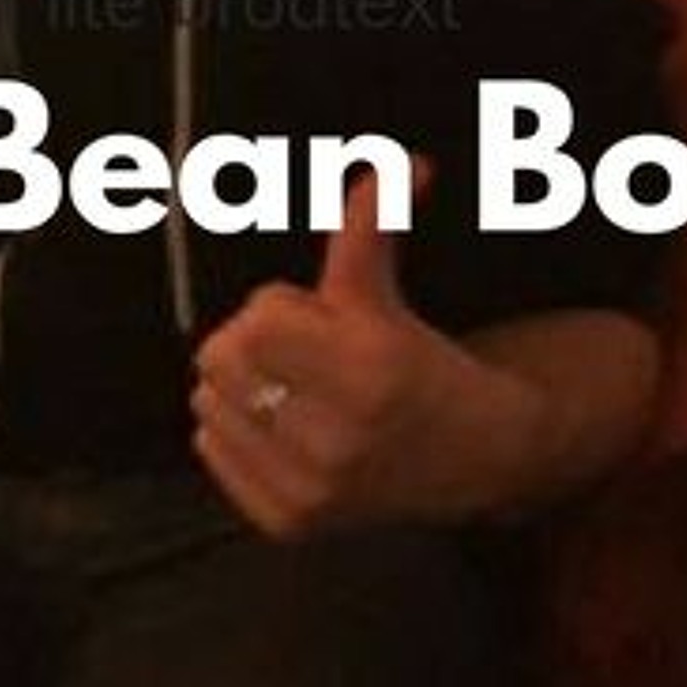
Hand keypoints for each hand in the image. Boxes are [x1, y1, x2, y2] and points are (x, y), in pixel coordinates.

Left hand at [192, 163, 539, 536]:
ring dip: (239, 390)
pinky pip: (212, 454)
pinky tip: (282, 428)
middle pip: (219, 363)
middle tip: (296, 356)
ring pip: (209, 408)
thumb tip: (401, 163)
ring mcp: (312, 490)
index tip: (312, 320)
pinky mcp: (291, 523)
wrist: (477, 460)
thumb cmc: (426, 367)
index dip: (278, 310)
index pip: (254, 321)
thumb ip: (372, 228)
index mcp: (368, 370)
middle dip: (253, 346)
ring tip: (291, 392)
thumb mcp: (388, 297)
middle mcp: (340, 437)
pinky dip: (235, 434)